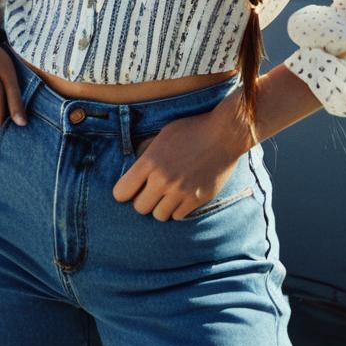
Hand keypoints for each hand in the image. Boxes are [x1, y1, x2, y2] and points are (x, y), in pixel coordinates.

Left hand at [112, 110, 242, 220]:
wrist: (224, 134)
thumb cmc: (191, 130)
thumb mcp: (162, 134)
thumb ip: (145, 153)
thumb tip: (131, 170)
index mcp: (150, 161)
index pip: (121, 193)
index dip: (124, 192)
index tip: (130, 188)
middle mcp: (163, 179)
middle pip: (139, 208)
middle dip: (142, 200)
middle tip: (151, 190)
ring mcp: (181, 191)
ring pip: (158, 215)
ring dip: (160, 206)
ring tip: (167, 193)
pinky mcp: (197, 199)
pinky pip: (177, 216)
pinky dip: (177, 209)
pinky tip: (182, 195)